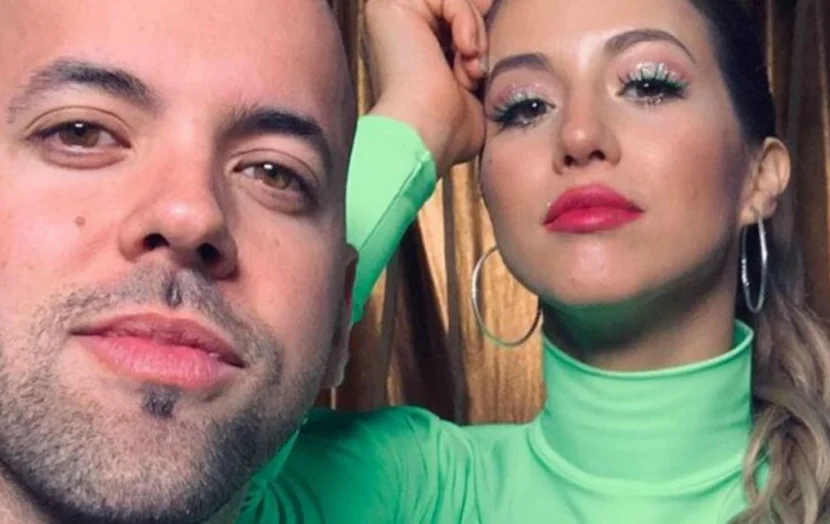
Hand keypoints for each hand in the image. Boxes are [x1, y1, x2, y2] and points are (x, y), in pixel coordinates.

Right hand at [363, 0, 491, 174]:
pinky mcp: (393, 4)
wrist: (425, 136)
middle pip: (461, 6)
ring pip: (458, 1)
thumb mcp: (475, 81)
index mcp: (412, 42)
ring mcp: (393, 11)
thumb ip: (481, 51)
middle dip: (479, 31)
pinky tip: (463, 56)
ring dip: (475, 33)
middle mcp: (399, 24)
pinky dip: (467, 24)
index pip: (460, 19)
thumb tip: (498, 19)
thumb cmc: (449, 128)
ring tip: (469, 71)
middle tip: (477, 70)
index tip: (481, 64)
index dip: (480, 33)